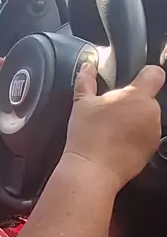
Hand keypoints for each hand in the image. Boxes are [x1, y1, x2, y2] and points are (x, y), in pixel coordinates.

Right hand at [65, 63, 164, 190]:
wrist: (92, 170)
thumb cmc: (88, 136)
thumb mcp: (82, 103)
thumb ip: (86, 80)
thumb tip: (87, 67)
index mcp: (137, 96)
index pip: (154, 74)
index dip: (146, 74)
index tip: (136, 79)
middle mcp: (151, 113)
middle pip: (148, 99)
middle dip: (133, 102)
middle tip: (111, 112)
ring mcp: (153, 133)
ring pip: (147, 119)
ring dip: (135, 121)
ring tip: (112, 130)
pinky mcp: (151, 150)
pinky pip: (146, 137)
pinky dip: (135, 138)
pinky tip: (117, 143)